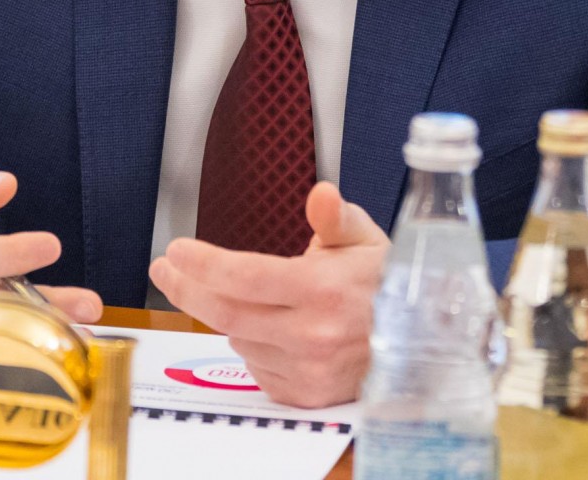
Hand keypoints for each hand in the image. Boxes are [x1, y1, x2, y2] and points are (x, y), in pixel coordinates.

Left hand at [149, 182, 388, 407]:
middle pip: (226, 313)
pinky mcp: (306, 394)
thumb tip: (322, 193)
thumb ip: (335, 217)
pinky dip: (253, 344)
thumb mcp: (365, 239)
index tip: (175, 250)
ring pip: (238, 338)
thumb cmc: (386, 282)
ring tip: (248, 296)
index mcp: (324, 290)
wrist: (421, 339)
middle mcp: (313, 335)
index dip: (202, 264)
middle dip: (186, 289)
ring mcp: (308, 370)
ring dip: (229, 315)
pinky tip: (272, 329)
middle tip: (166, 270)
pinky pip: (255, 366)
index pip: (244, 277)